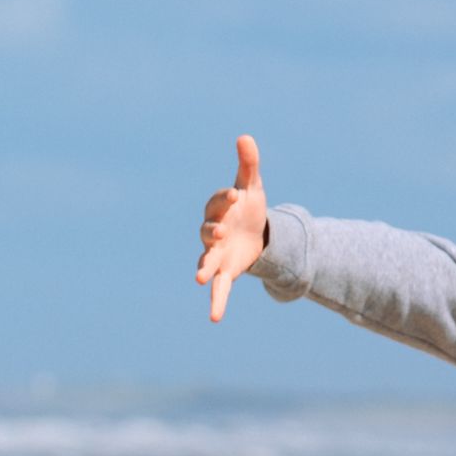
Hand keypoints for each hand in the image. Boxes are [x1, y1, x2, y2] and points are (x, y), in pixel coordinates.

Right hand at [197, 134, 268, 322]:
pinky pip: (220, 288)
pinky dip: (217, 302)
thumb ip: (248, 164)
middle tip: (222, 231)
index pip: (219, 202)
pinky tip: (215, 318)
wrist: (256, 233)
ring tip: (200, 278)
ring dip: (205, 268)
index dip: (226, 199)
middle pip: (208, 231)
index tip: (236, 195)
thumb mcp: (253, 186)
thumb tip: (245, 136)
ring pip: (207, 260)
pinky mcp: (226, 272)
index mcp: (219, 209)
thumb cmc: (249, 207)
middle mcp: (213, 232)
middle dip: (214, 231)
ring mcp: (217, 253)